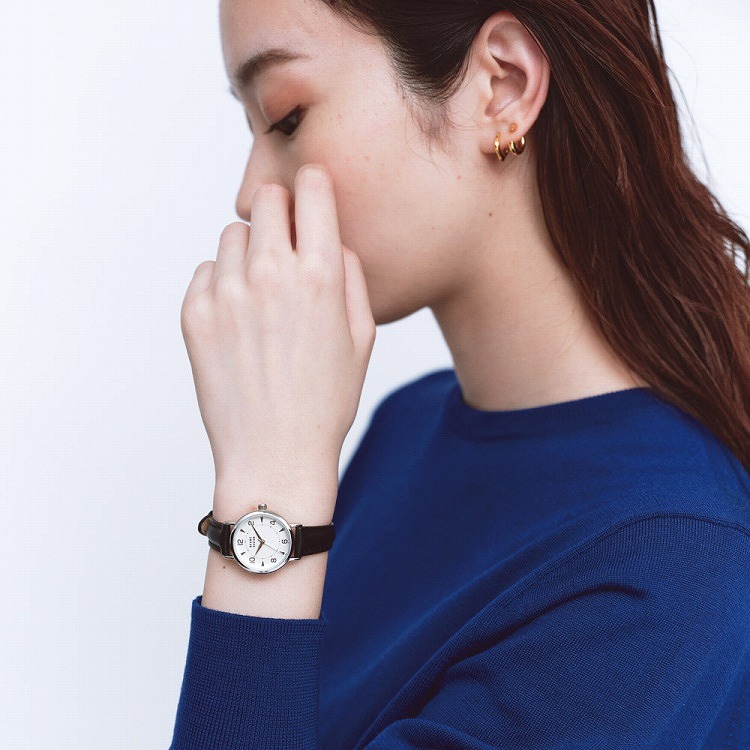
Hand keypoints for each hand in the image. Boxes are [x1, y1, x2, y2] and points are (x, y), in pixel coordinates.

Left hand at [180, 165, 375, 518]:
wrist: (274, 455)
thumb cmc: (326, 400)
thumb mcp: (362, 336)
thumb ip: (350, 274)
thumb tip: (331, 238)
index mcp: (319, 275)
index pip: (311, 189)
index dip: (315, 187)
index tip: (313, 196)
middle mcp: (269, 273)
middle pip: (266, 199)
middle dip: (281, 214)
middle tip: (287, 246)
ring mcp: (226, 293)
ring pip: (234, 234)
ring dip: (250, 251)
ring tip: (263, 296)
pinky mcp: (194, 314)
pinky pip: (207, 271)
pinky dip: (223, 283)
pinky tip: (240, 321)